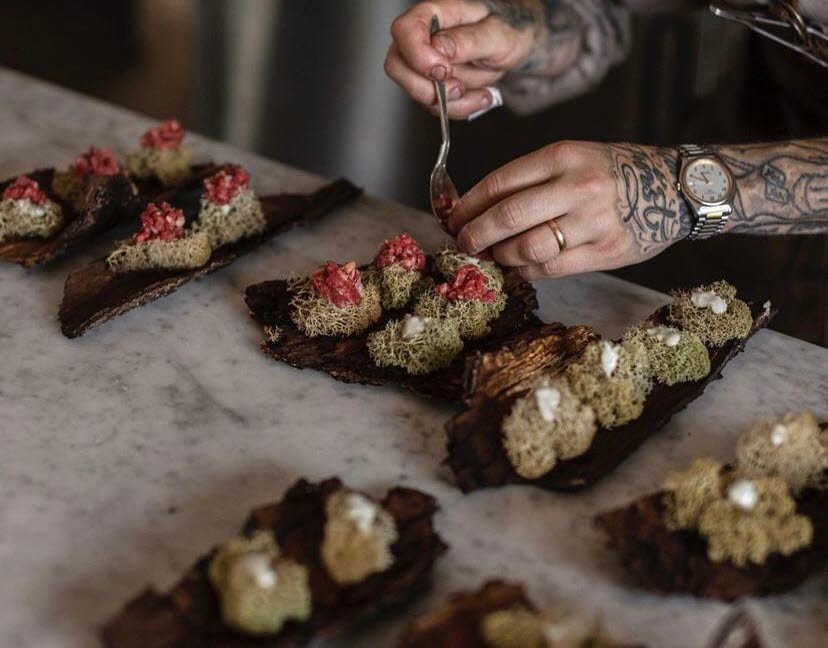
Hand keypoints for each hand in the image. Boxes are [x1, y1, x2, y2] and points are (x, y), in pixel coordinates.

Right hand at [384, 0, 539, 119]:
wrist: (516, 43)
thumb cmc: (509, 28)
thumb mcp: (498, 33)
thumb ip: (468, 40)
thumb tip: (439, 47)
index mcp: (436, 13)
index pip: (405, 30)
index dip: (417, 55)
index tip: (442, 70)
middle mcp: (423, 37)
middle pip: (397, 66)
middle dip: (427, 87)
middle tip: (458, 87)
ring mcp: (424, 63)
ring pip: (416, 92)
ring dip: (449, 102)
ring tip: (480, 91)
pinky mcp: (432, 84)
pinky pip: (434, 106)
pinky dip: (459, 108)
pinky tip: (480, 96)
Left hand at [447, 141, 691, 278]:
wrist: (673, 189)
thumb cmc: (614, 173)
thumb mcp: (573, 159)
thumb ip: (531, 180)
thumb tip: (478, 209)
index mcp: (563, 156)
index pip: (500, 182)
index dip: (468, 205)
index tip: (453, 217)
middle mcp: (577, 186)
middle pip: (508, 216)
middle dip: (475, 234)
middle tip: (464, 243)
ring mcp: (593, 222)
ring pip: (527, 248)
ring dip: (501, 255)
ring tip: (495, 254)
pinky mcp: (605, 252)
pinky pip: (551, 268)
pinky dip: (527, 270)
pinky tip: (522, 265)